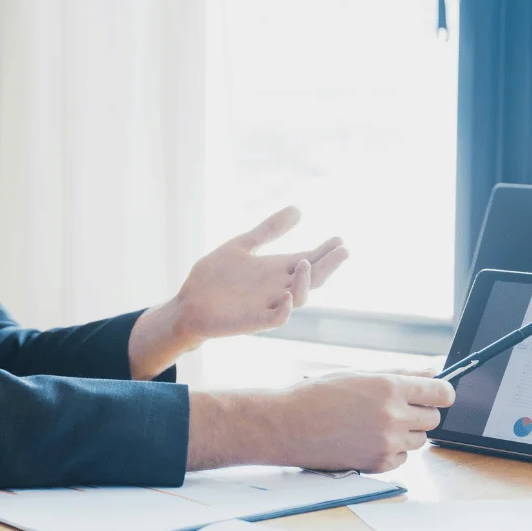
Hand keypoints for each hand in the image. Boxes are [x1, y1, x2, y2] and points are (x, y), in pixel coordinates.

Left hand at [172, 206, 347, 338]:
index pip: (308, 259)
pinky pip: (277, 318)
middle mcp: (277, 287)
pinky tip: (288, 296)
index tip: (339, 239)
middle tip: (343, 250)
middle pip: (312, 278)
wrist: (188, 303)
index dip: (325, 251)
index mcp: (276, 269)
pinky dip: (285, 310)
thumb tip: (299, 209)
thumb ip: (269, 230)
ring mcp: (268, 304)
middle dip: (328, 265)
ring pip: (299, 298)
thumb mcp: (243, 245)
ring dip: (305, 282)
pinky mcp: (254, 321)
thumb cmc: (215, 276)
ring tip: (305, 261)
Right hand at [186, 372, 455, 472]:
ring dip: (407, 433)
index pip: (441, 393)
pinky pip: (402, 459)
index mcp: (389, 387)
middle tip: (397, 409)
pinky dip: (392, 451)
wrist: (287, 425)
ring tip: (377, 424)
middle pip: (434, 419)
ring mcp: (387, 442)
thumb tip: (432, 372)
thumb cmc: (318, 394)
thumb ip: (400, 374)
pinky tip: (368, 440)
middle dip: (421, 413)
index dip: (443, 393)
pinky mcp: (377, 464)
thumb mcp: (360, 374)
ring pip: (420, 441)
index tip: (438, 395)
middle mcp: (393, 415)